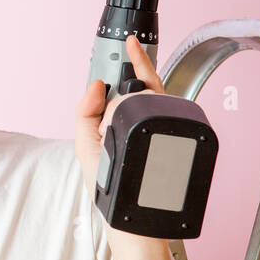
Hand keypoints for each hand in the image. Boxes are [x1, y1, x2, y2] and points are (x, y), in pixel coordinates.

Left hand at [74, 34, 163, 200]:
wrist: (127, 215)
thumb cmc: (107, 185)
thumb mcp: (86, 145)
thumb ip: (85, 112)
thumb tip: (96, 85)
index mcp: (125, 121)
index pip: (133, 85)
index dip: (134, 63)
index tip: (130, 44)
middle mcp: (146, 123)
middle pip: (144, 88)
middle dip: (123, 96)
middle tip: (117, 99)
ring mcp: (161, 130)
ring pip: (152, 101)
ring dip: (127, 114)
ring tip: (111, 142)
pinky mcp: (174, 140)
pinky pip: (165, 116)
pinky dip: (144, 121)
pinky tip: (124, 141)